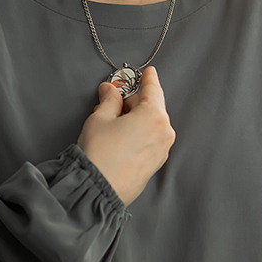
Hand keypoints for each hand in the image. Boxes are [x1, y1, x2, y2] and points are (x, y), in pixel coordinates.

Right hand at [77, 67, 174, 204]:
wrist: (97, 189)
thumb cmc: (99, 154)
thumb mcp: (100, 118)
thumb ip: (109, 99)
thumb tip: (109, 90)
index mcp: (154, 116)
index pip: (153, 89)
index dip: (148, 78)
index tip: (148, 71)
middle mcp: (164, 132)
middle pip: (151, 107)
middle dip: (133, 103)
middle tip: (112, 102)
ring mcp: (162, 150)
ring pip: (150, 124)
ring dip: (135, 119)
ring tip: (111, 125)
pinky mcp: (156, 164)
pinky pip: (150, 140)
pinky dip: (139, 134)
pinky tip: (120, 139)